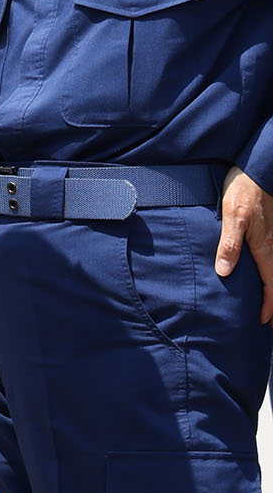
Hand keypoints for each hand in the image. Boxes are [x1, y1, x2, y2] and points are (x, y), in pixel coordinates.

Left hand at [215, 168, 272, 322]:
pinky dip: (270, 272)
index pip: (271, 284)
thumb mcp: (232, 217)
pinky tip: (262, 272)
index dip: (269, 305)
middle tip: (269, 320)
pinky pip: (272, 256)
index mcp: (265, 246)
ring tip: (268, 301)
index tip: (263, 321)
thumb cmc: (243, 191)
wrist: (255, 171)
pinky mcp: (269, 229)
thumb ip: (229, 244)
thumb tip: (225, 272)